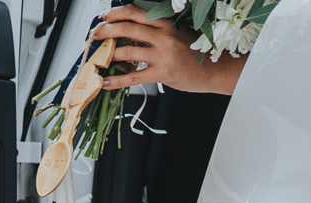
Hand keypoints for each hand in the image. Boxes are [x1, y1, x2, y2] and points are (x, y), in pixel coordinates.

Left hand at [92, 6, 247, 95]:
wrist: (215, 70)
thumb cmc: (195, 53)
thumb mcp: (176, 34)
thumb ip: (156, 31)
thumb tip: (130, 32)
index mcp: (165, 23)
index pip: (135, 12)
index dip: (116, 13)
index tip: (104, 18)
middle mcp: (163, 36)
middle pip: (127, 28)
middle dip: (107, 31)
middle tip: (95, 36)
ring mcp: (162, 55)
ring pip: (128, 51)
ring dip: (108, 54)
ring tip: (97, 58)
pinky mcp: (162, 73)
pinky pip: (134, 77)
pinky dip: (116, 80)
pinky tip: (105, 82)